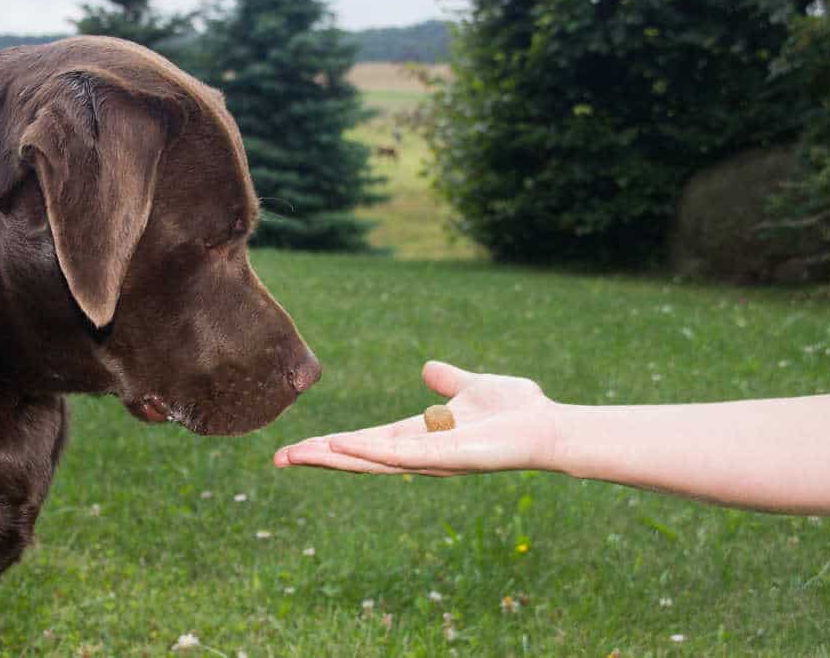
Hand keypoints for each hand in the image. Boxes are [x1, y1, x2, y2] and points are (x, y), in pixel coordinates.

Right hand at [273, 362, 560, 475]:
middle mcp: (419, 454)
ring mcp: (430, 460)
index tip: (298, 448)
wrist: (550, 425)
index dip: (332, 444)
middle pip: (359, 458)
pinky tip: (341, 446)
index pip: (366, 442)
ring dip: (334, 457)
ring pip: (372, 460)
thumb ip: (448, 380)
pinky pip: (401, 455)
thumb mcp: (472, 386)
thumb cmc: (517, 411)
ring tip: (298, 455)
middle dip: (320, 458)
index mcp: (419, 435)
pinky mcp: (446, 460)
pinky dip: (369, 451)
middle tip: (279, 459)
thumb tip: (428, 369)